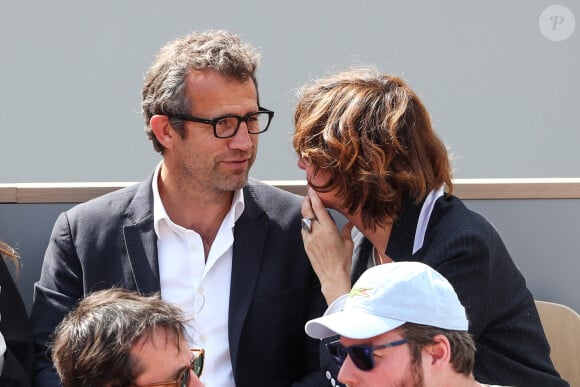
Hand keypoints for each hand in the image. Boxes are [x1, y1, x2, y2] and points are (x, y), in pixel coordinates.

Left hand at [301, 187, 354, 304]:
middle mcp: (316, 232)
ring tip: (309, 208)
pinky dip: (306, 224)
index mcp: (328, 229)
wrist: (332, 276)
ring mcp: (309, 239)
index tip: (311, 190)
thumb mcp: (348, 243)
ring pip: (304, 220)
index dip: (313, 197)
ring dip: (305, 212)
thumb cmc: (342, 261)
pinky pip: (304, 230)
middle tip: (308, 196)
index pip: (318, 208)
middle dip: (307, 201)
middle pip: (307, 211)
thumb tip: (350, 223)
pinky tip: (309, 224)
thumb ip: (348, 230)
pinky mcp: (306, 245)